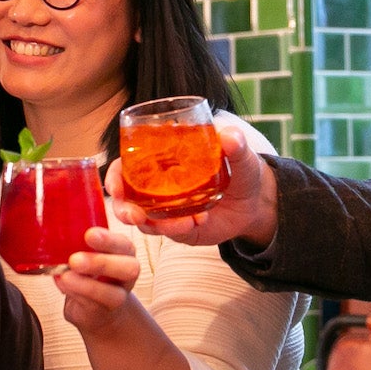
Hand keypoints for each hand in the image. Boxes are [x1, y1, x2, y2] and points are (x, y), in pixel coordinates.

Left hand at [54, 227, 140, 333]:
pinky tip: (63, 284)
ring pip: (110, 293)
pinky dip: (74, 293)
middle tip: (75, 260)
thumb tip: (54, 238)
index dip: (109, 240)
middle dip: (101, 263)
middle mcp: (126, 275)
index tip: (89, 235)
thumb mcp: (90, 253)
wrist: (101, 310)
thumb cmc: (93, 273)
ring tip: (65, 276)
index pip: (124, 244)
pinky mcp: (101, 312)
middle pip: (129, 269)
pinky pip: (91, 304)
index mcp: (124, 253)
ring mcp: (117, 296)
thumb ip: (78, 245)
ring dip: (84, 284)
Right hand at [105, 125, 278, 248]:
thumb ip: (236, 145)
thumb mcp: (241, 155)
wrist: (255, 201)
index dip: (114, 177)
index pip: (125, 167)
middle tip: (136, 215)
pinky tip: (195, 222)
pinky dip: (177, 229)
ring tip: (180, 223)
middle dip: (124, 209)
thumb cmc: (239, 170)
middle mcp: (157, 187)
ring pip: (143, 221)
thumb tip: (230, 137)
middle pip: (126, 200)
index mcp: (160, 162)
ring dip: (154, 224)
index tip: (115, 186)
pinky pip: (169, 232)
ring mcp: (166, 210)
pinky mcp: (179, 229)